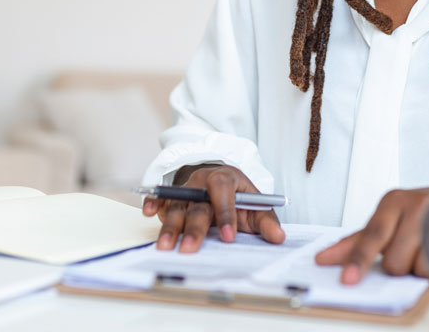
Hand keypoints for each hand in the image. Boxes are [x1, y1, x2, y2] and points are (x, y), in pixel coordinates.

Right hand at [141, 164, 285, 252]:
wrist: (221, 180)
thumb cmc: (239, 196)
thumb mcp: (256, 206)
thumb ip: (266, 222)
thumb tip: (279, 237)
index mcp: (226, 178)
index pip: (223, 192)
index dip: (226, 214)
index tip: (228, 238)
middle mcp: (202, 181)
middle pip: (197, 203)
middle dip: (194, 228)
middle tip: (190, 249)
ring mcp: (185, 188)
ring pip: (176, 206)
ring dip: (170, 226)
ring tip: (166, 247)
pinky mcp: (172, 195)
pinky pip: (160, 198)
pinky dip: (153, 203)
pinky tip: (149, 214)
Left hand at [314, 188, 428, 283]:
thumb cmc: (428, 213)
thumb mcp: (392, 218)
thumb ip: (360, 240)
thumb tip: (325, 258)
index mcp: (395, 201)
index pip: (372, 235)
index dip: (359, 260)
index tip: (348, 280)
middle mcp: (421, 206)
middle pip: (397, 262)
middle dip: (404, 266)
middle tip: (415, 252)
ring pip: (423, 271)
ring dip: (428, 272)